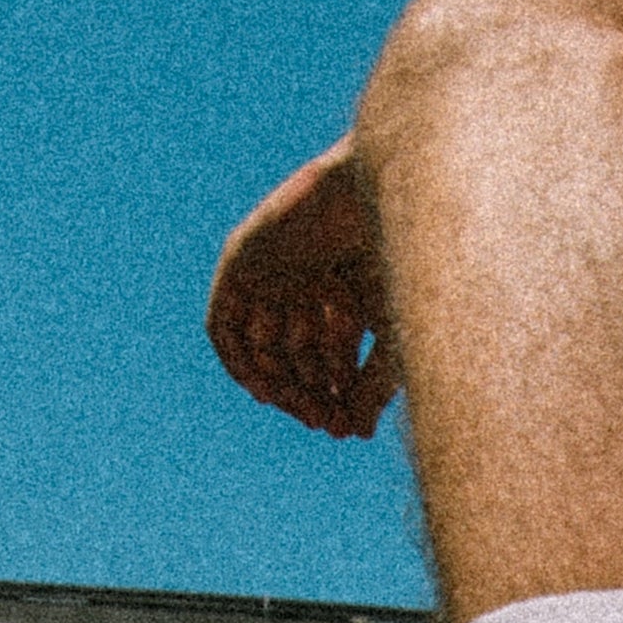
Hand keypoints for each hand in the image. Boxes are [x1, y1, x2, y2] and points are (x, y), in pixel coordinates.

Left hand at [207, 144, 395, 436]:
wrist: (378, 188)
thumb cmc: (399, 254)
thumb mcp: (390, 332)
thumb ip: (372, 385)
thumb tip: (356, 435)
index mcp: (342, 281)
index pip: (326, 353)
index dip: (332, 393)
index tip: (344, 426)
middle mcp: (303, 272)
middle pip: (292, 352)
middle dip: (308, 390)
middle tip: (324, 421)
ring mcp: (269, 263)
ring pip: (262, 341)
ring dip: (278, 379)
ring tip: (299, 406)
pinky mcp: (241, 257)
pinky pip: (223, 322)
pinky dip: (238, 359)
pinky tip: (263, 387)